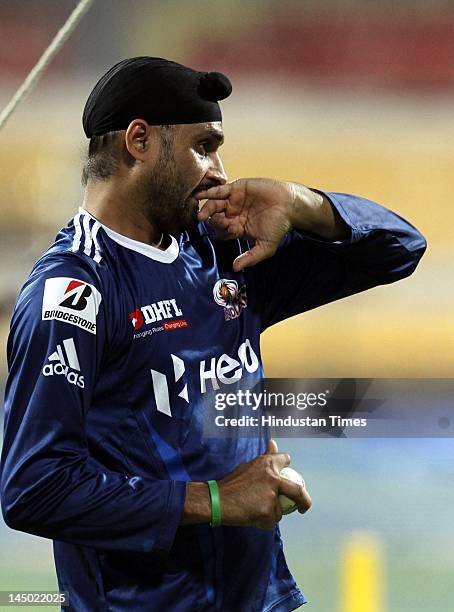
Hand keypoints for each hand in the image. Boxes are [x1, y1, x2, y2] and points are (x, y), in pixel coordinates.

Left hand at [197, 178, 349, 269]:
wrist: (290, 205)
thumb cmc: (279, 226)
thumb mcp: (266, 247)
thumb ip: (251, 258)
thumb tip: (235, 268)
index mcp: (237, 228)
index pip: (222, 230)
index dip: (220, 230)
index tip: (224, 228)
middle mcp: (233, 214)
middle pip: (215, 217)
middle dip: (210, 219)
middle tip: (204, 219)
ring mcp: (234, 201)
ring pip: (215, 204)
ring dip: (207, 207)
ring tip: (202, 212)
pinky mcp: (237, 188)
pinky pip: (220, 190)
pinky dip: (210, 192)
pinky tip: (201, 195)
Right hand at [217, 439, 311, 529]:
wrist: (216, 500)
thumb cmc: (231, 484)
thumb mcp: (248, 466)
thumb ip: (265, 458)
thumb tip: (273, 443)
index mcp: (267, 463)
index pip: (286, 460)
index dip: (288, 467)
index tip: (290, 476)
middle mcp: (272, 477)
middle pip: (298, 491)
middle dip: (304, 501)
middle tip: (303, 507)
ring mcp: (271, 495)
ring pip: (280, 509)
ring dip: (271, 512)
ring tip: (253, 510)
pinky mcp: (267, 511)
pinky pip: (272, 521)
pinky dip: (264, 522)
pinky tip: (251, 516)